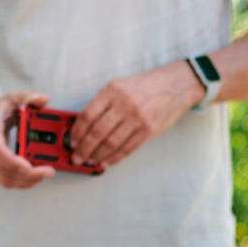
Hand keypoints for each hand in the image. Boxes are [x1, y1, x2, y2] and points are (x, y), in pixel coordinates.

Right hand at [0, 91, 52, 189]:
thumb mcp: (10, 99)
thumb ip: (27, 97)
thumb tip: (44, 99)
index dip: (13, 161)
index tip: (30, 166)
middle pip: (4, 170)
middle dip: (28, 175)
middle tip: (49, 171)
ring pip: (6, 180)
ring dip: (27, 181)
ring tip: (46, 174)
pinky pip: (6, 182)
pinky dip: (22, 183)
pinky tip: (36, 177)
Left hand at [70, 62, 203, 169]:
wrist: (176, 84)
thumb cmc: (145, 86)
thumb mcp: (120, 86)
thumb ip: (103, 103)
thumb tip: (83, 126)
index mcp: (112, 90)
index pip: (88, 114)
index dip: (77, 131)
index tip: (71, 141)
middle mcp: (124, 104)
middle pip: (97, 132)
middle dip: (83, 148)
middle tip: (76, 156)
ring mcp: (137, 118)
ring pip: (111, 143)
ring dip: (97, 155)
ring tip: (89, 161)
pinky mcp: (148, 130)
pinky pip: (127, 148)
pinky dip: (114, 158)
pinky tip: (106, 162)